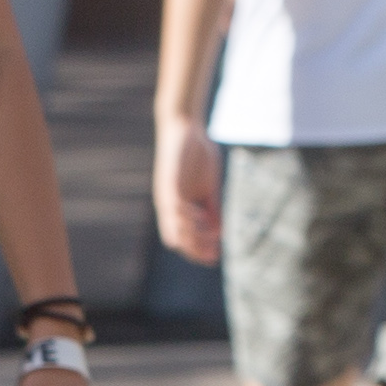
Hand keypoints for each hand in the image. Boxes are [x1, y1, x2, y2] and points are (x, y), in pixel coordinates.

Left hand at [152, 126, 223, 266]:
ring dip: (193, 237)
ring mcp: (167, 196)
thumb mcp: (209, 188)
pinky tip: (200, 217)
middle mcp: (169, 206)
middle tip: (214, 252)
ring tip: (210, 238)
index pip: (184, 240)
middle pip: (177, 240)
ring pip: (174, 229)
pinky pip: (174, 208)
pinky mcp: (168, 184)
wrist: (185, 128)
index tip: (215, 257)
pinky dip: (187, 217)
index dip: (198, 252)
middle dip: (196, 250)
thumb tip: (218, 234)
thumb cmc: (197, 155)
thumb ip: (212, 210)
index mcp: (179, 209)